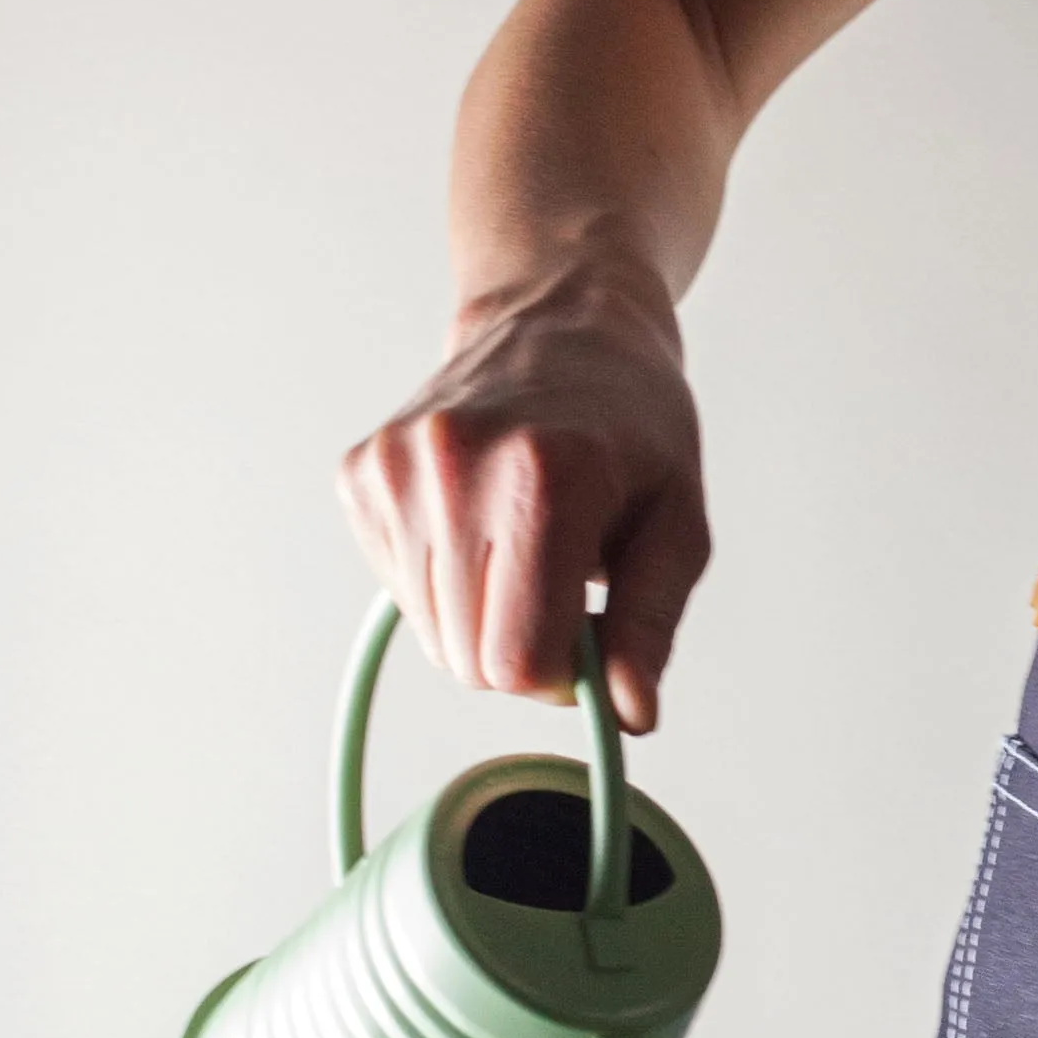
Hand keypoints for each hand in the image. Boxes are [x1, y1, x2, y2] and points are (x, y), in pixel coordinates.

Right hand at [339, 261, 709, 734]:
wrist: (562, 320)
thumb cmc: (634, 428)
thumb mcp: (677, 523)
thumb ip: (649, 624)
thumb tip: (630, 717)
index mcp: (543, 476)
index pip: (516, 660)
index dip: (561, 676)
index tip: (591, 635)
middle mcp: (454, 465)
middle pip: (468, 659)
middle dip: (523, 650)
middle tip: (564, 583)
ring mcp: (395, 466)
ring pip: (431, 635)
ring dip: (483, 618)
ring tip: (524, 543)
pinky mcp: (360, 473)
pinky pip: (401, 590)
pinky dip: (444, 582)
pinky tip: (480, 520)